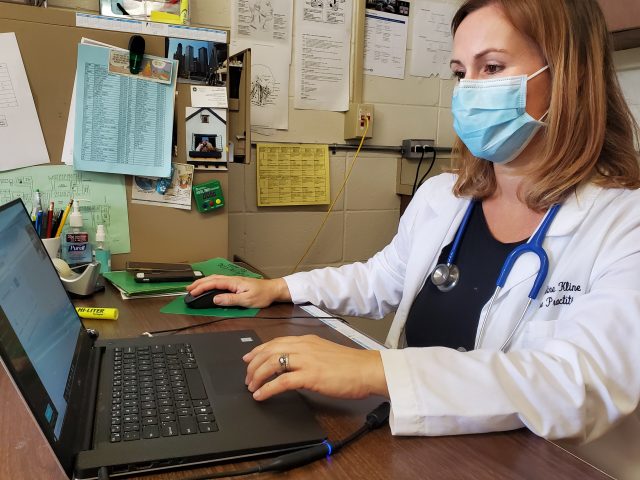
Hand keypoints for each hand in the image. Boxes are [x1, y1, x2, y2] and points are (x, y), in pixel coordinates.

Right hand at [185, 275, 290, 307]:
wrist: (273, 290)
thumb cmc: (262, 295)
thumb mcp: (247, 300)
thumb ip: (230, 300)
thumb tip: (215, 299)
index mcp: (233, 282)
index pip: (213, 283)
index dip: (201, 288)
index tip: (192, 293)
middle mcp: (232, 279)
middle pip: (211, 279)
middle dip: (198, 283)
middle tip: (188, 289)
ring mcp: (234, 280)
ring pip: (215, 279)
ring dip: (203, 282)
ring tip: (194, 287)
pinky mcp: (236, 283)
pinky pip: (219, 281)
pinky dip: (210, 282)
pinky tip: (208, 285)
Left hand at [243, 335, 388, 400]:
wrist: (368, 369)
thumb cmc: (351, 365)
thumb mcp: (325, 352)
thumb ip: (308, 354)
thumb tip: (294, 364)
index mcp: (307, 341)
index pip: (275, 342)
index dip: (258, 351)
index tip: (248, 358)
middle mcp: (303, 347)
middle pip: (269, 351)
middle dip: (253, 365)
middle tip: (247, 377)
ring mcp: (306, 360)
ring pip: (271, 364)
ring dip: (257, 376)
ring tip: (251, 387)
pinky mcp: (310, 376)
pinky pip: (281, 382)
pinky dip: (267, 389)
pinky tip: (261, 395)